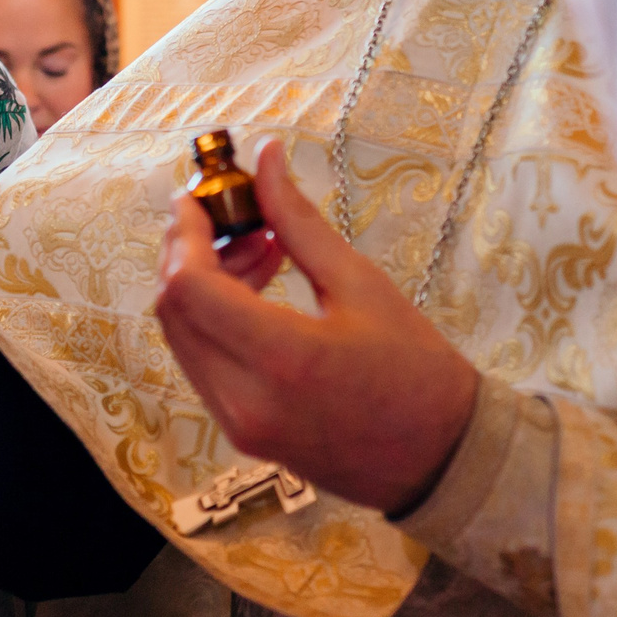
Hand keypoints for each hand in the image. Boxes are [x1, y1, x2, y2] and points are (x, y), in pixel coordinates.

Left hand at [153, 141, 481, 515]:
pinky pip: (203, 365)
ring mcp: (238, 424)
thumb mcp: (360, 283)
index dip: (184, 234)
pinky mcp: (241, 434)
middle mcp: (245, 399)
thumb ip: (298, 221)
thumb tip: (267, 157)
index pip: (189, 286)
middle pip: (174, 311)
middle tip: (230, 218)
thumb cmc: (416, 372)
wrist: (442, 458)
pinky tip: (257, 293)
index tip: (201, 200)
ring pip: (183, 339)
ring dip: (201, 286)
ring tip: (259, 251)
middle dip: (187, 253)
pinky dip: (215, 322)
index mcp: (280, 358)